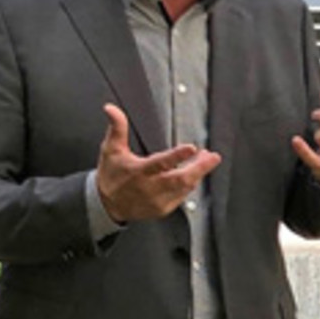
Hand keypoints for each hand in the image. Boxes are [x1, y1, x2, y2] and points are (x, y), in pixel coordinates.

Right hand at [96, 104, 220, 223]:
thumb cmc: (111, 176)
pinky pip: (183, 196)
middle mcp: (149, 188)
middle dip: (200, 167)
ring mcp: (158, 200)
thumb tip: (112, 109)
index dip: (177, 155)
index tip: (192, 148)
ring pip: (185, 188)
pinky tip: (194, 174)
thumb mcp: (111, 150)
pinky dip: (190, 184)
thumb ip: (117, 128)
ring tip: (207, 159)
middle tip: (212, 156)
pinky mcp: (163, 209)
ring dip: (198, 173)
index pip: (160, 163)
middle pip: (180, 179)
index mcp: (138, 171)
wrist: (107, 205)